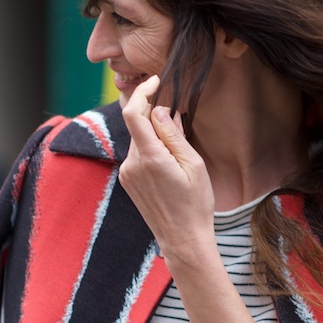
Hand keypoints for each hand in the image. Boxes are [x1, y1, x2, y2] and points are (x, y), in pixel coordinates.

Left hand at [119, 75, 215, 268]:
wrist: (183, 239)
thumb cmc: (195, 204)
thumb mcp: (193, 165)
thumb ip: (174, 135)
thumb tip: (161, 110)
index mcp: (150, 158)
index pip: (133, 113)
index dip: (142, 92)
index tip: (155, 82)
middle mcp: (132, 164)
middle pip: (137, 125)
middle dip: (155, 116)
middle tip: (179, 122)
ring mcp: (127, 174)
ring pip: (139, 140)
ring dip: (155, 136)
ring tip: (179, 155)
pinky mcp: (128, 182)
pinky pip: (138, 155)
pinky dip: (151, 150)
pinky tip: (169, 167)